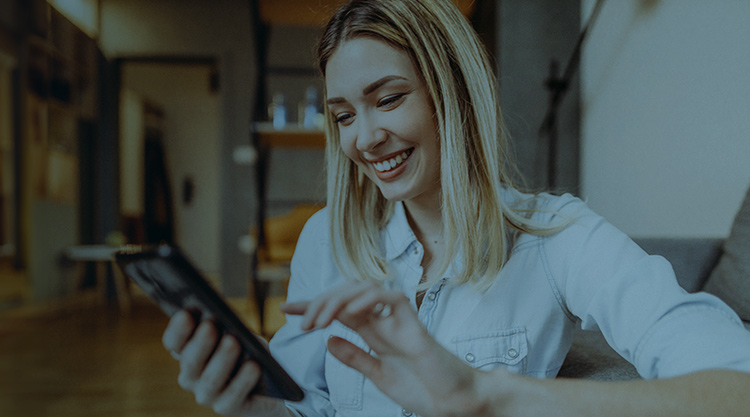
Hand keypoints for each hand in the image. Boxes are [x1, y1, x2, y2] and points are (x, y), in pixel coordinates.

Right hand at [161, 310, 291, 415]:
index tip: (185, 313)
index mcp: (187, 352)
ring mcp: (207, 394)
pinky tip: (253, 366)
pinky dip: (243, 381)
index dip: (177, 329)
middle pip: (190, 361)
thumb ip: (227, 323)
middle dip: (200, 343)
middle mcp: (191, 376)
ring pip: (210, 381)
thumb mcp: (238, 330)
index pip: (173, 342)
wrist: (263, 376)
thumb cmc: (245, 347)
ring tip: (233, 341)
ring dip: (221, 360)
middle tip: (210, 325)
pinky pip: (232, 398)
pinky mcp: (227, 407)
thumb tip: (222, 314)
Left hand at [282, 282, 488, 416]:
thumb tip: (328, 340)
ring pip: (365, 289)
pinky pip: (391, 297)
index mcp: (374, 333)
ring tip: (319, 320)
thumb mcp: (378, 375)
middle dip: (320, 301)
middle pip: (347, 294)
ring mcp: (399, 320)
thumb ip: (355, 357)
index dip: (312, 306)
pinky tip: (352, 311)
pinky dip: (369, 298)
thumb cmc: (423, 389)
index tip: (286, 309)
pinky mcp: (414, 324)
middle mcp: (384, 321)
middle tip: (301, 321)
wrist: (452, 403)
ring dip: (337, 299)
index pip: (338, 310)